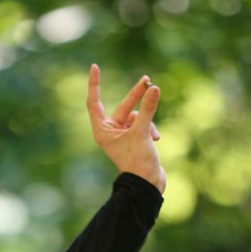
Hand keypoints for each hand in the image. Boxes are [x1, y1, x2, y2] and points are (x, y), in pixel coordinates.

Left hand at [87, 64, 165, 192]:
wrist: (147, 184)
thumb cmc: (138, 161)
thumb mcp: (142, 132)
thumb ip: (147, 109)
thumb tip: (154, 88)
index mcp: (102, 130)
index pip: (94, 102)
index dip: (94, 84)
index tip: (94, 67)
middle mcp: (110, 132)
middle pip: (123, 106)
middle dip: (136, 96)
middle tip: (147, 80)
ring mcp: (122, 136)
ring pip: (137, 116)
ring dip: (147, 121)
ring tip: (153, 134)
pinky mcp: (135, 139)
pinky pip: (143, 124)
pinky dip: (150, 128)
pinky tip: (156, 139)